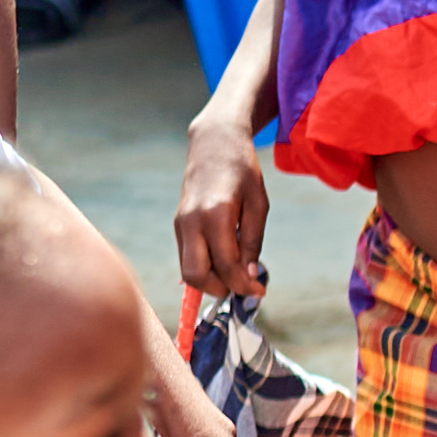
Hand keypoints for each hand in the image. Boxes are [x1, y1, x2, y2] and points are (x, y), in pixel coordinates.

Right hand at [172, 124, 268, 303]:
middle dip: (220, 289)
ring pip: (187, 271)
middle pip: (196, 275)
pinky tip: (223, 261)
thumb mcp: (259, 205)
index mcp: (217, 215)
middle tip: (242, 286)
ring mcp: (181, 224)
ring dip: (211, 281)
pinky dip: (204, 267)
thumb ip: (252, 242)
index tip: (260, 292)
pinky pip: (186, 257)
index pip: (227, 266)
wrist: (214, 144)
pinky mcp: (177, 225)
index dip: (244, 286)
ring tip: (235, 273)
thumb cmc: (243, 172)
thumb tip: (249, 277)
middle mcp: (192, 222)